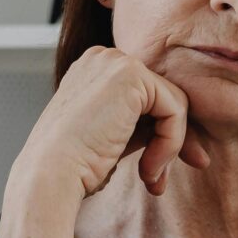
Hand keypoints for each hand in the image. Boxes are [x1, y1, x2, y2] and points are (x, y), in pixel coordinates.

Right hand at [7, 45, 210, 203]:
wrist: (51, 175)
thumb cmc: (73, 165)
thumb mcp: (114, 137)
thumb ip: (143, 126)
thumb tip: (187, 137)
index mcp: (95, 70)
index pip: (147, 97)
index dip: (160, 134)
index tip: (157, 171)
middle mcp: (105, 57)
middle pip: (163, 97)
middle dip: (172, 141)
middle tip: (161, 180)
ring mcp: (117, 62)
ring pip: (173, 104)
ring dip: (169, 148)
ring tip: (149, 178)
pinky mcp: (132, 75)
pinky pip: (175, 110)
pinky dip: (170, 144)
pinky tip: (148, 170)